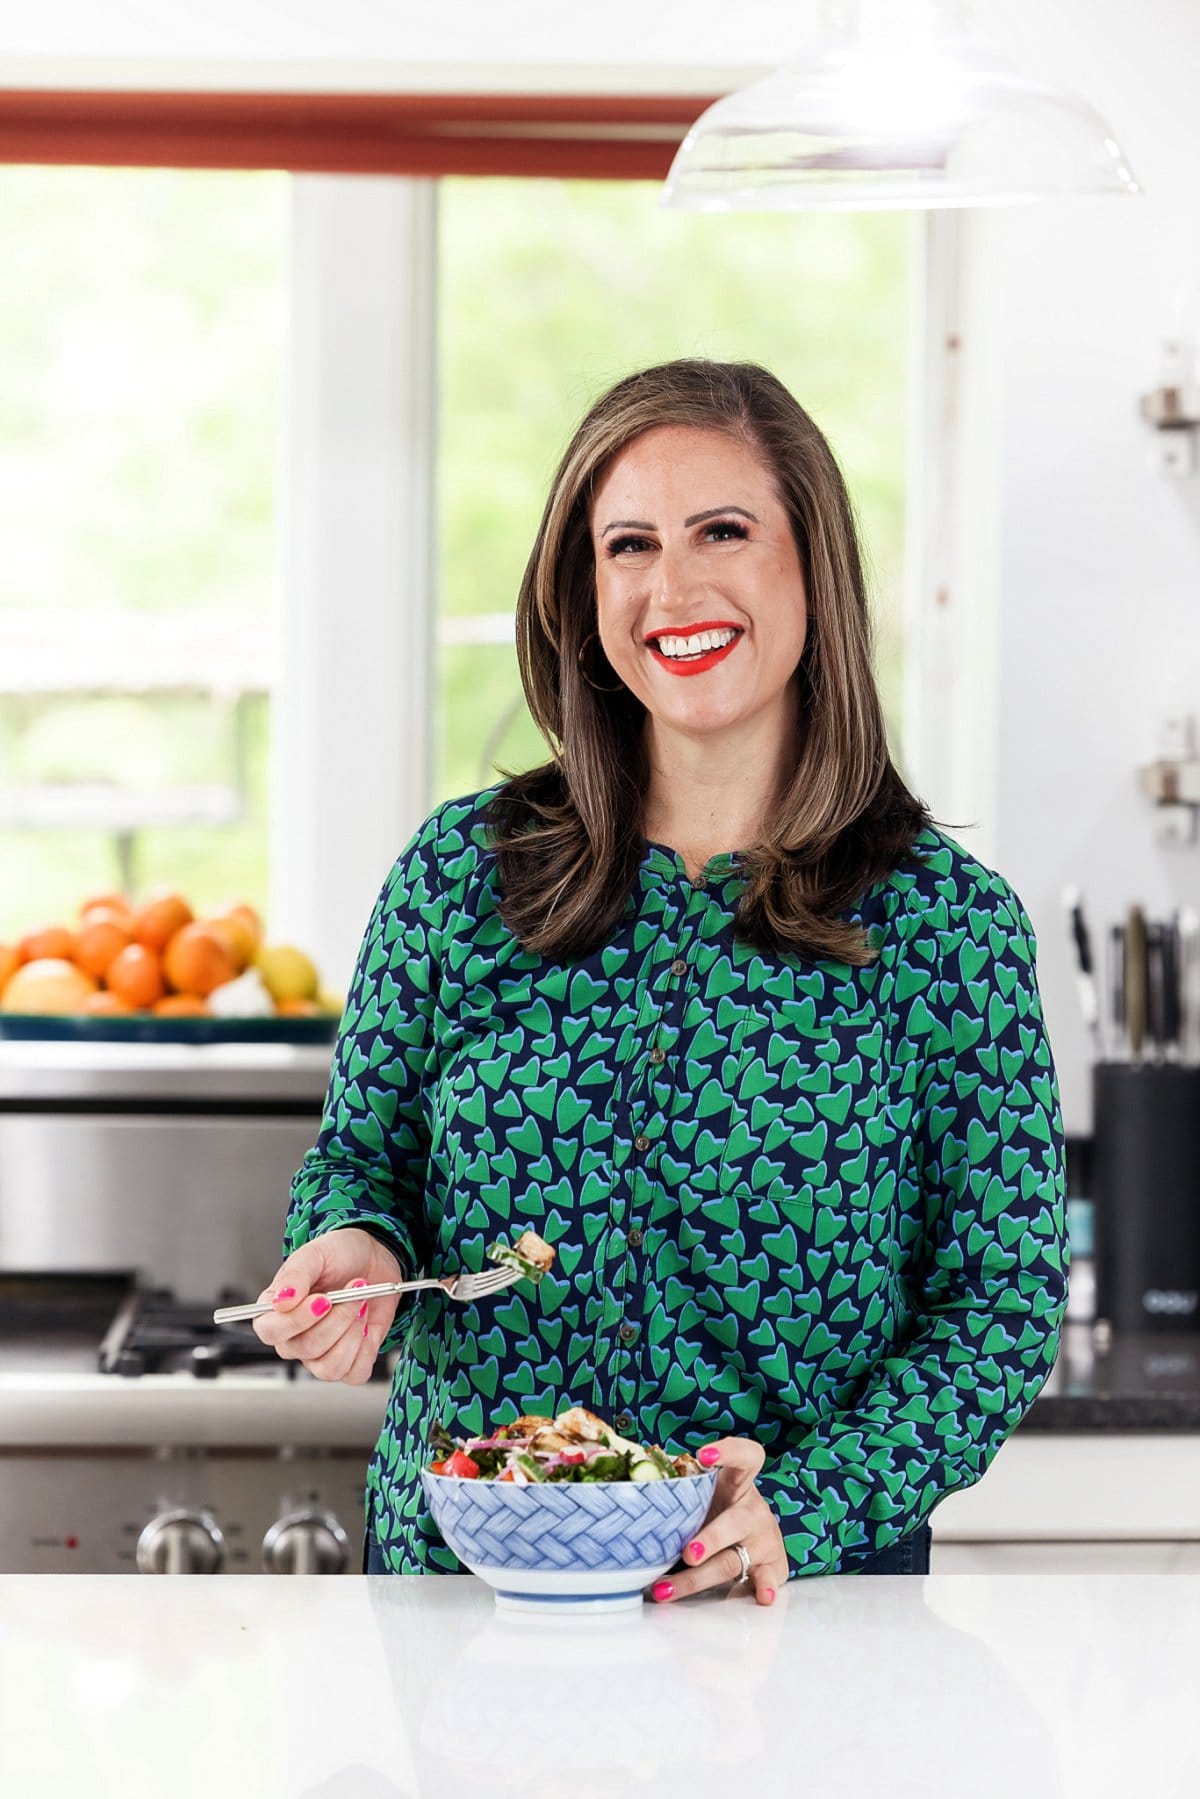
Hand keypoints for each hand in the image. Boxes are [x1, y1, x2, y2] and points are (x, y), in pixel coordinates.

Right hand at [252, 1226, 403, 1385]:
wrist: (374, 1258)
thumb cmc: (339, 1254)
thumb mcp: (315, 1253)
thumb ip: (295, 1275)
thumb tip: (281, 1301)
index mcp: (276, 1311)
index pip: (270, 1332)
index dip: (296, 1321)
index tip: (323, 1300)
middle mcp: (295, 1337)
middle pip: (305, 1348)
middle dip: (337, 1319)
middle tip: (354, 1291)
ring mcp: (320, 1354)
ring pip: (329, 1368)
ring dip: (352, 1334)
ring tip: (361, 1305)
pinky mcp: (348, 1361)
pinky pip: (354, 1374)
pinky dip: (366, 1350)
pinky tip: (366, 1326)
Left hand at [652, 1436, 788, 1606]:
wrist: (760, 1543)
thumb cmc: (721, 1511)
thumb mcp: (705, 1495)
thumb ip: (679, 1486)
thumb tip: (633, 1467)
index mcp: (738, 1484)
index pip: (746, 1457)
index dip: (729, 1451)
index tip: (703, 1454)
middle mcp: (754, 1510)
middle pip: (735, 1521)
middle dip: (710, 1539)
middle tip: (687, 1553)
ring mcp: (764, 1540)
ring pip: (732, 1560)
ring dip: (697, 1578)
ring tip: (666, 1589)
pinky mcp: (771, 1567)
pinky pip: (767, 1579)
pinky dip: (765, 1587)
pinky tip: (762, 1597)